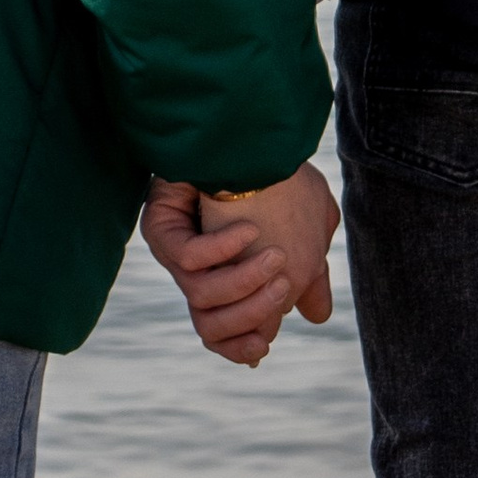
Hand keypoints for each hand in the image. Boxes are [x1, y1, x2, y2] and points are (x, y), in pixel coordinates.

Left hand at [142, 164, 340, 368]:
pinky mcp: (162, 227)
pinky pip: (188, 257)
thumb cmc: (280, 176)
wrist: (250, 130)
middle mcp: (196, 271)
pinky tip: (246, 228)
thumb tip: (315, 314)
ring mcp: (176, 251)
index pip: (222, 333)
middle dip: (248, 315)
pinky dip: (220, 248)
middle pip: (210, 326)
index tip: (264, 347)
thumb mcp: (310, 229)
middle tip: (283, 284)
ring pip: (200, 294)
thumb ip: (311, 275)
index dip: (240, 347)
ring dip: (241, 280)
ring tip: (274, 254)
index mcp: (225, 279)